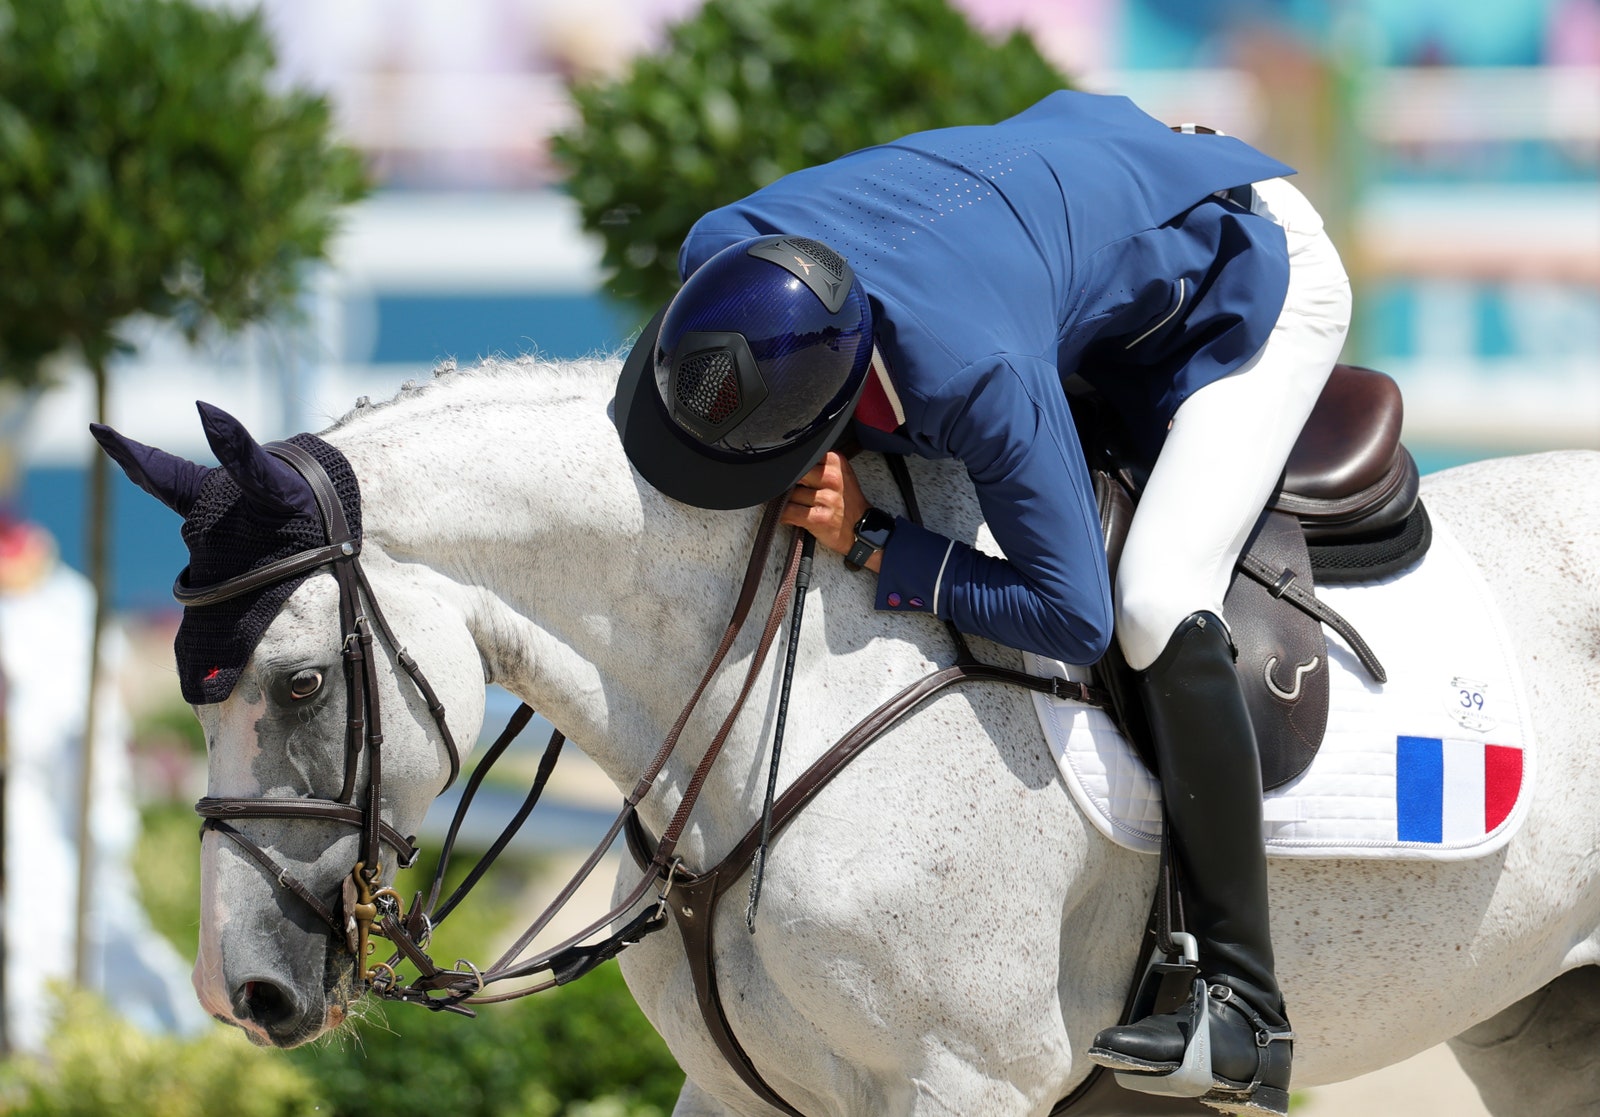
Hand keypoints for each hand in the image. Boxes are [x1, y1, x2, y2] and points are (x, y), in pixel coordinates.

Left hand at [782, 451, 879, 571]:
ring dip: (786, 503)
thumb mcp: (838, 473)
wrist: (860, 528)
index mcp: (835, 461)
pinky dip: (784, 516)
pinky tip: (789, 517)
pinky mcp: (820, 518)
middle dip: (789, 485)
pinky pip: (789, 512)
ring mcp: (827, 499)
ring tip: (797, 506)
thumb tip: (785, 464)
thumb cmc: (844, 501)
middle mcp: (833, 478)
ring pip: (789, 495)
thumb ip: (816, 464)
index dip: (793, 468)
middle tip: (795, 493)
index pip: (802, 457)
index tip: (794, 476)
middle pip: (794, 475)